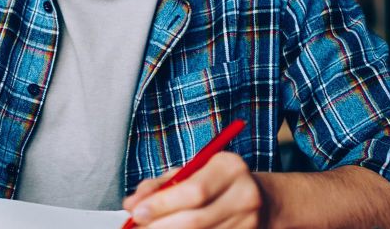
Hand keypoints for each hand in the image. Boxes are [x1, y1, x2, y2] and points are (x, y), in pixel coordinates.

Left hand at [122, 152, 263, 227]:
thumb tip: (131, 204)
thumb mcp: (190, 172)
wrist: (259, 198)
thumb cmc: (215, 181)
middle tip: (136, 227)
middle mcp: (244, 194)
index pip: (194, 190)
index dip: (162, 205)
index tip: (136, 213)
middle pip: (196, 219)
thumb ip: (159, 185)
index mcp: (229, 167)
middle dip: (160, 225)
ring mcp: (249, 221)